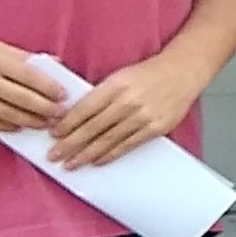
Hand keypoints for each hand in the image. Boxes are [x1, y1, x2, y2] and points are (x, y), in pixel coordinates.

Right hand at [0, 31, 64, 131]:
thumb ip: (18, 56)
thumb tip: (50, 63)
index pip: (30, 76)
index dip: (50, 88)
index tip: (64, 96)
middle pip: (23, 98)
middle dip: (46, 109)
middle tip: (61, 116)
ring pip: (8, 114)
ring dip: (30, 121)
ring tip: (45, 124)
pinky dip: (7, 125)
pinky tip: (19, 126)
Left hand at [45, 53, 205, 166]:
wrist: (182, 73)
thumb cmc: (148, 74)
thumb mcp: (120, 76)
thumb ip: (99, 95)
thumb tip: (73, 117)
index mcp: (116, 85)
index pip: (84, 109)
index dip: (66, 124)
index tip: (53, 135)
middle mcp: (128, 101)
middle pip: (92, 128)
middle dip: (69, 144)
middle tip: (53, 156)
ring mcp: (142, 116)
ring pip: (107, 140)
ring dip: (86, 154)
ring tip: (70, 164)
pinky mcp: (155, 128)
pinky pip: (127, 145)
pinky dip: (110, 155)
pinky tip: (97, 161)